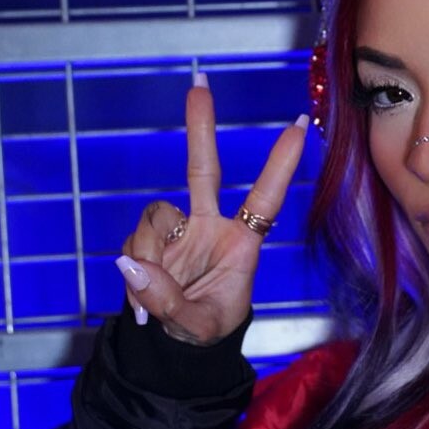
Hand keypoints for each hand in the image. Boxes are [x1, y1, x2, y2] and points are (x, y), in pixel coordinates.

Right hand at [115, 74, 308, 345]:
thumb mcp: (195, 326)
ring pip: (154, 216)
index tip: (300, 124)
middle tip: (199, 82)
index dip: (281, 164)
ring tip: (152, 296)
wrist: (176, 346)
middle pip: (203, 170)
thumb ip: (166, 300)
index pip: (265, 199)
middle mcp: (210, 227)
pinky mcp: (152, 242)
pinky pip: (135, 241)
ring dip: (149, 253)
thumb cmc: (206, 333)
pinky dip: (135, 266)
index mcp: (241, 244)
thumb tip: (129, 265)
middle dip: (200, 127)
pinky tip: (142, 294)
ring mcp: (179, 232)